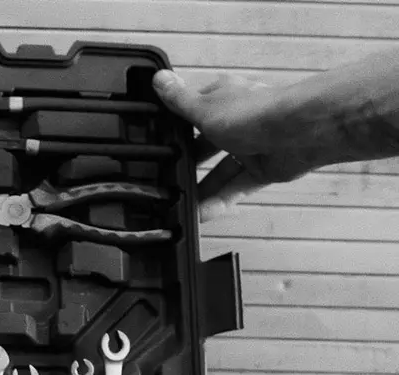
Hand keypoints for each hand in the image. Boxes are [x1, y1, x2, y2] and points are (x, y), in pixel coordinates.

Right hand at [153, 70, 317, 220]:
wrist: (299, 131)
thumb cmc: (254, 112)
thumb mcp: (204, 108)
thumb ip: (179, 100)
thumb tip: (159, 79)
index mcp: (224, 98)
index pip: (195, 110)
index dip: (177, 127)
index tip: (161, 143)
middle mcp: (238, 120)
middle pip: (207, 145)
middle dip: (190, 162)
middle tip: (169, 178)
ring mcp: (253, 145)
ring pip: (222, 170)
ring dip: (203, 187)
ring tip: (183, 204)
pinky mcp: (265, 168)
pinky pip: (238, 186)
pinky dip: (222, 199)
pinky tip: (203, 212)